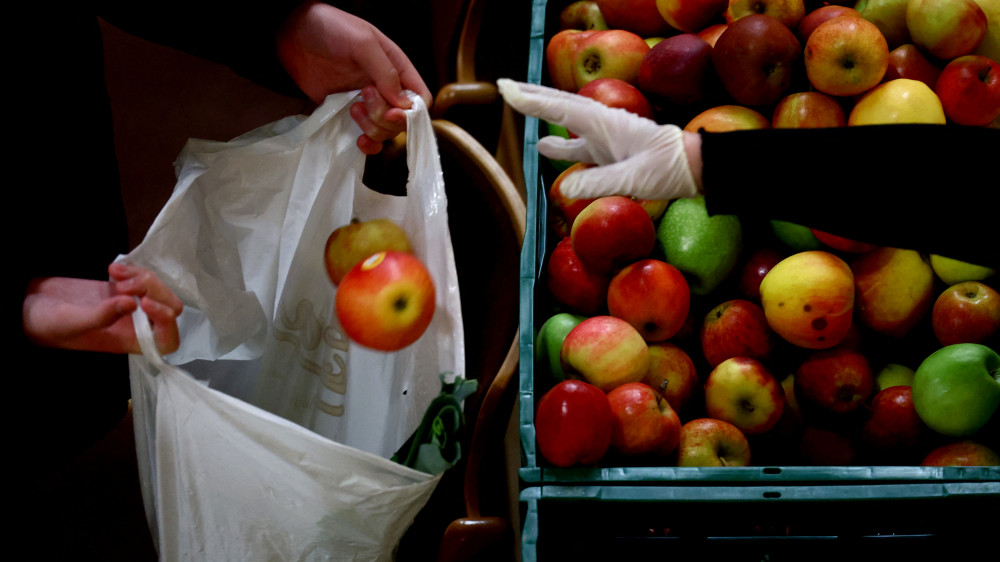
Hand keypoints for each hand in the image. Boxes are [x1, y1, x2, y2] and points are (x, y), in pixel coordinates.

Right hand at [22, 262, 182, 354]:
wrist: (24, 306)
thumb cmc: (44, 324)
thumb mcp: (70, 323)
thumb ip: (101, 317)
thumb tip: (131, 305)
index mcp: (127, 342)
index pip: (167, 341)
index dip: (166, 323)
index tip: (144, 303)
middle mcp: (134, 325)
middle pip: (169, 308)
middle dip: (155, 291)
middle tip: (124, 285)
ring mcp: (129, 305)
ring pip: (158, 289)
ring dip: (142, 277)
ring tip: (114, 275)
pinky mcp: (120, 288)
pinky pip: (141, 276)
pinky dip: (132, 269)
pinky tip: (111, 269)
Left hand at [277, 1, 432, 154]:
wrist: (293, 34)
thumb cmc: (330, 28)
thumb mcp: (362, 41)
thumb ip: (385, 71)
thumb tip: (402, 103)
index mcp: (397, 68)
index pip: (420, 99)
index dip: (412, 112)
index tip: (391, 111)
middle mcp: (386, 88)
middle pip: (402, 120)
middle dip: (383, 117)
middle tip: (361, 97)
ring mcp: (366, 103)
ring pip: (385, 131)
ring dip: (372, 128)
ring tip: (351, 109)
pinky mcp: (346, 114)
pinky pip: (367, 137)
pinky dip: (367, 145)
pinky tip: (358, 141)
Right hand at [497, 79, 702, 200]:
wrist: (697, 167)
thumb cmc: (669, 169)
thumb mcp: (634, 178)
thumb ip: (599, 182)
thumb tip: (564, 188)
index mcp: (605, 123)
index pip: (560, 108)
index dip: (531, 101)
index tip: (507, 90)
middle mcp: (602, 126)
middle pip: (560, 106)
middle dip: (533, 98)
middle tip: (506, 87)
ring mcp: (607, 139)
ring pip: (568, 126)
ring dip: (545, 119)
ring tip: (520, 114)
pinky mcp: (613, 153)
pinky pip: (580, 146)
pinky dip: (561, 144)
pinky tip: (548, 149)